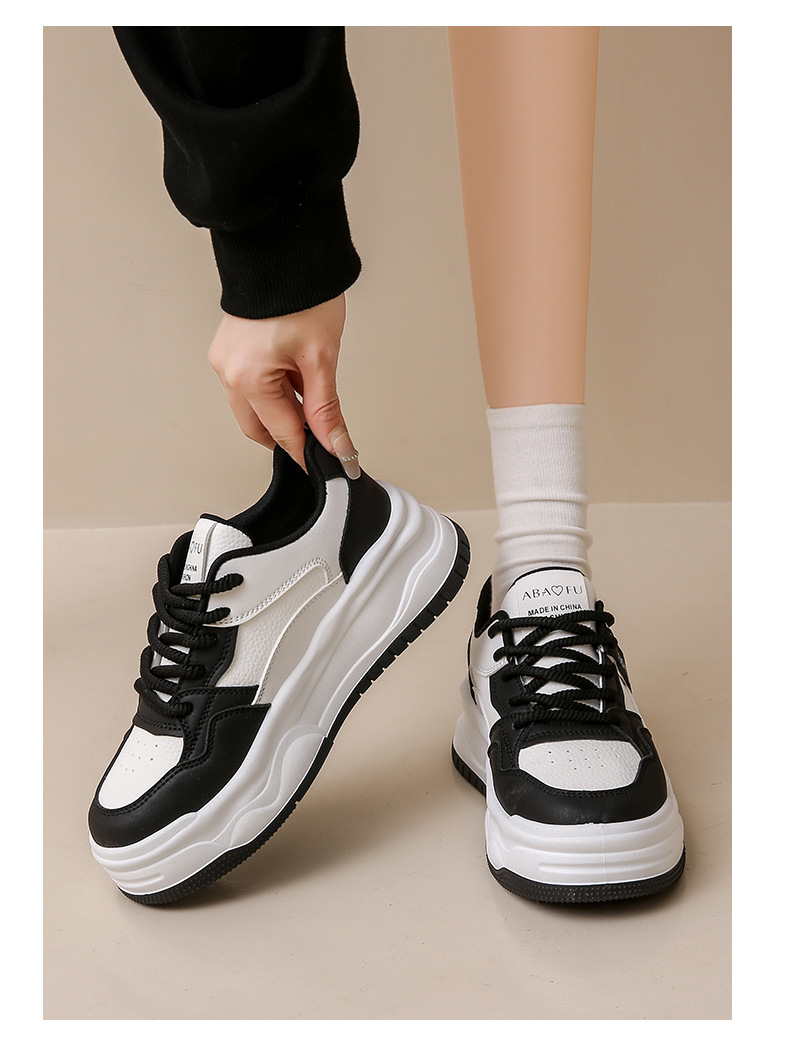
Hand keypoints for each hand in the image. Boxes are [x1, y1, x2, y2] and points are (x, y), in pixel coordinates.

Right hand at [208, 294, 358, 474]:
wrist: (286, 251)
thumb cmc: (301, 293)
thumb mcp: (321, 358)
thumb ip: (326, 409)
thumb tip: (336, 445)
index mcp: (247, 377)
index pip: (282, 433)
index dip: (309, 451)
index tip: (329, 462)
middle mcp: (228, 371)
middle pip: (259, 427)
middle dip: (290, 434)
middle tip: (322, 435)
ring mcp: (225, 360)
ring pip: (254, 407)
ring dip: (283, 410)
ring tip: (312, 391)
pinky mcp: (231, 349)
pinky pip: (251, 384)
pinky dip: (275, 390)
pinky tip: (297, 376)